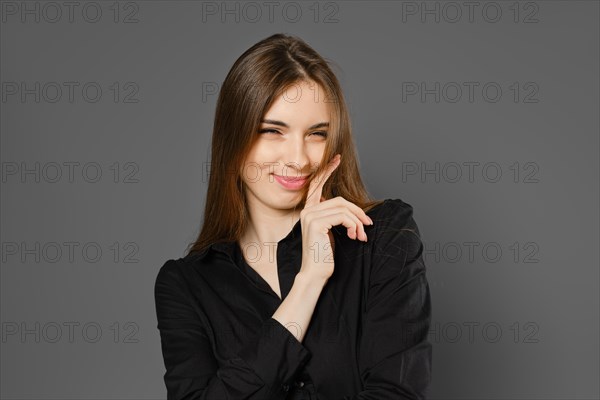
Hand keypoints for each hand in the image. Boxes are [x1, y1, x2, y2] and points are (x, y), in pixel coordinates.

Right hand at [297, 154, 373, 282]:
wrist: (315, 274)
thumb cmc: (324, 256)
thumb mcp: (331, 232)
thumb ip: (334, 217)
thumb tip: (351, 211)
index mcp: (309, 211)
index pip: (317, 185)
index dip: (327, 170)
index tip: (337, 159)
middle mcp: (307, 210)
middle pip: (340, 200)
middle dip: (357, 212)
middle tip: (368, 226)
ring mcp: (310, 216)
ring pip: (344, 208)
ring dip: (358, 222)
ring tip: (361, 236)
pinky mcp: (316, 223)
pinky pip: (343, 217)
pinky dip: (354, 226)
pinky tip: (355, 237)